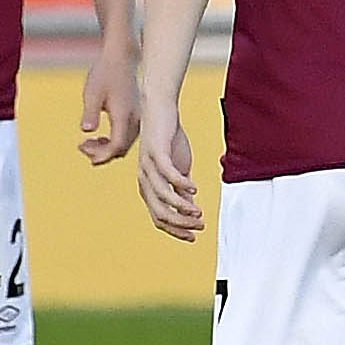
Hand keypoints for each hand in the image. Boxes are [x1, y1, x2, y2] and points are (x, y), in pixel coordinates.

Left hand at [78, 51, 141, 164]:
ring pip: (125, 145)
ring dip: (107, 149)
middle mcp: (134, 119)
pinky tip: (100, 138)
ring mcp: (137, 118)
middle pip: (121, 149)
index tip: (84, 151)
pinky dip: (113, 142)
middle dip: (102, 154)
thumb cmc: (105, 73)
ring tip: (87, 144)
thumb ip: (90, 113)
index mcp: (124, 115)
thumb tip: (86, 130)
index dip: (102, 155)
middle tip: (82, 147)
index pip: (116, 146)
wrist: (120, 58)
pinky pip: (127, 137)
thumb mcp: (92, 93)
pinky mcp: (136, 115)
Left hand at [134, 99, 200, 239]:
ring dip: (182, 208)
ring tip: (199, 212)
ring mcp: (148, 167)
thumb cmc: (168, 138)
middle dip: (181, 224)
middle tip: (200, 225)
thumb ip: (182, 188)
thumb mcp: (178, 167)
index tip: (193, 236)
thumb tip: (191, 207)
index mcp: (148, 187)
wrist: (160, 108)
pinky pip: (168, 175)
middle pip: (159, 213)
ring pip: (163, 197)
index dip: (176, 230)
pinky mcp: (156, 152)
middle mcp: (144, 180)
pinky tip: (195, 189)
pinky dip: (181, 185)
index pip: (159, 218)